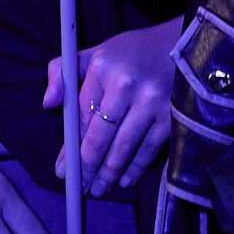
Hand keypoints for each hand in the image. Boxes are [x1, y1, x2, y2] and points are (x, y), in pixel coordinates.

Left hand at [44, 20, 176, 196]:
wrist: (185, 43)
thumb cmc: (135, 52)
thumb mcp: (98, 52)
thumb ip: (64, 72)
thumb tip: (49, 103)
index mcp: (103, 67)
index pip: (81, 117)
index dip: (71, 147)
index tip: (63, 168)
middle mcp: (125, 85)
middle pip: (100, 138)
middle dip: (87, 168)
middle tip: (80, 188)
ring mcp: (152, 101)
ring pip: (124, 149)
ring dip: (109, 174)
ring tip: (99, 189)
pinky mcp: (173, 115)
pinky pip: (149, 150)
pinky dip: (135, 169)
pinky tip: (125, 180)